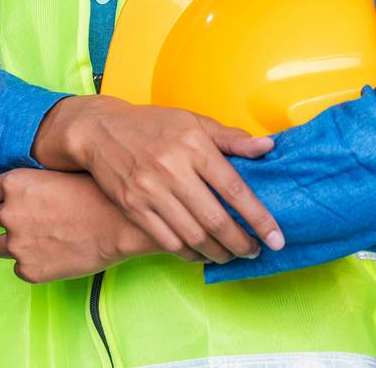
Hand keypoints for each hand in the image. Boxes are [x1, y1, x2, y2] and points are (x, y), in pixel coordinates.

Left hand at [0, 169, 202, 282]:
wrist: (117, 224)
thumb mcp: (59, 174)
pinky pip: (21, 268)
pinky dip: (32, 263)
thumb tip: (28, 191)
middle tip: (37, 220)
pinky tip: (54, 255)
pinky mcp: (29, 270)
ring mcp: (17, 244)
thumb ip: (34, 183)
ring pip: (1, 247)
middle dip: (11, 219)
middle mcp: (9, 213)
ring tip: (44, 240)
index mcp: (15, 183)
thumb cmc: (97, 193)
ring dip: (16, 243)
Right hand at [31, 95, 284, 263]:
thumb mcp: (193, 121)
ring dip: (217, 252)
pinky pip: (167, 241)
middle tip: (255, 251)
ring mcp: (150, 190)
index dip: (258, 217)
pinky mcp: (134, 206)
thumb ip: (231, 138)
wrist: (99, 130)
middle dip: (240, 242)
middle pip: (215, 218)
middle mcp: (172, 168)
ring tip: (231, 254)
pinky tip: (202, 253)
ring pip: (192, 235)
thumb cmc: (152, 124)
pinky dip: (189, 253)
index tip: (276, 237)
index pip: (234, 188)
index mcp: (194, 145)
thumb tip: (267, 148)